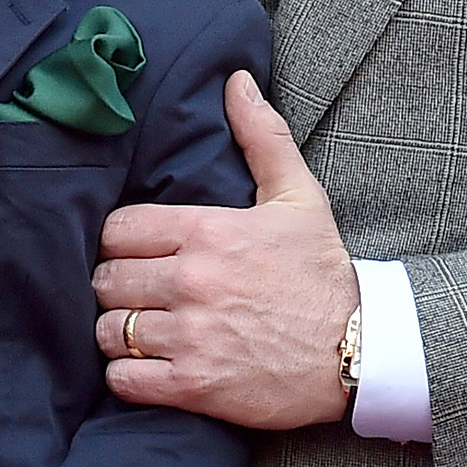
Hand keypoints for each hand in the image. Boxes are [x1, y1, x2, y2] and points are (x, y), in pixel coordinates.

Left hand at [95, 74, 362, 429]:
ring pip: (109, 330)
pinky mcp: (193, 385)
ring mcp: (190, 335)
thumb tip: (236, 81)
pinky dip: (127, 375)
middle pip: (105, 279)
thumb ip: (262, 137)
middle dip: (115, 285)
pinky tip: (146, 366)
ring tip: (139, 330)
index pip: (117, 229)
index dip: (119, 242)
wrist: (361, 350)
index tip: (134, 252)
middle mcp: (192, 280)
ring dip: (117, 331)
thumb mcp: (299, 197)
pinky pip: (124, 379)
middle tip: (135, 292)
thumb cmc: (323, 273)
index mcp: (208, 231)